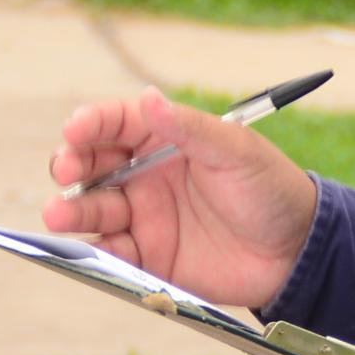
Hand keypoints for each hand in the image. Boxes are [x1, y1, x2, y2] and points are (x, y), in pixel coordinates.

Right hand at [44, 88, 320, 310]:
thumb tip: (148, 98)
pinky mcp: (148, 256)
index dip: (90, 124)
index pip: (115, 123)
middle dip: (71, 164)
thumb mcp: (236, 151)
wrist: (295, 251)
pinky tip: (95, 248)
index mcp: (163, 139)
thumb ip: (189, 128)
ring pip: (92, 209)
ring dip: (71, 209)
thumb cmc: (270, 189)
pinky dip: (96, 251)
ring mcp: (143, 216)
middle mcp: (144, 175)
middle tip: (66, 170)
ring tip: (59, 213)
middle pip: (92, 165)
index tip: (74, 130)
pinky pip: (111, 252)